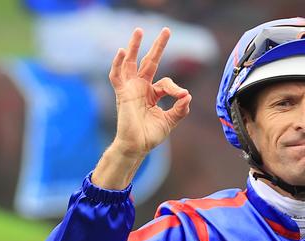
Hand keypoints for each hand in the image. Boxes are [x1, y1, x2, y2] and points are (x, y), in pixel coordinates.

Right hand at [109, 27, 190, 157]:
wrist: (137, 146)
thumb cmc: (150, 135)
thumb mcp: (170, 121)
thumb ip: (180, 109)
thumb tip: (187, 95)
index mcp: (152, 94)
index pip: (166, 83)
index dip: (176, 89)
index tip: (182, 97)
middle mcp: (141, 88)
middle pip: (150, 62)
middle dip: (158, 46)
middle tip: (167, 30)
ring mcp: (131, 89)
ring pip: (131, 63)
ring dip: (135, 46)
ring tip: (139, 31)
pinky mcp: (122, 93)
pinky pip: (116, 75)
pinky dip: (118, 63)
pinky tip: (122, 51)